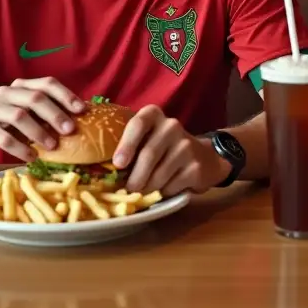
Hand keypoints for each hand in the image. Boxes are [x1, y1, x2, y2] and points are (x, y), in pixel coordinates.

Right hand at [0, 78, 85, 166]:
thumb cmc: (6, 130)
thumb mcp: (28, 120)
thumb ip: (47, 116)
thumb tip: (80, 121)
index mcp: (21, 87)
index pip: (47, 84)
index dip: (66, 95)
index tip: (82, 110)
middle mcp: (6, 93)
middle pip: (35, 98)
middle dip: (55, 114)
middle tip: (70, 130)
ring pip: (19, 116)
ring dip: (39, 132)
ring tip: (53, 147)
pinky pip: (4, 137)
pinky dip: (21, 148)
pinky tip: (32, 157)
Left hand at [111, 106, 228, 196]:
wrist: (204, 157)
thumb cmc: (163, 149)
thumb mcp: (146, 139)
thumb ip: (128, 147)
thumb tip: (103, 173)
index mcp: (153, 115)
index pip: (138, 124)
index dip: (126, 144)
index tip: (118, 164)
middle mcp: (171, 126)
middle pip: (148, 155)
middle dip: (134, 178)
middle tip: (127, 190)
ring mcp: (186, 146)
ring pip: (158, 175)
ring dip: (147, 189)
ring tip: (145, 190)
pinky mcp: (195, 167)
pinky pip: (171, 186)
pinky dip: (163, 193)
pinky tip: (165, 188)